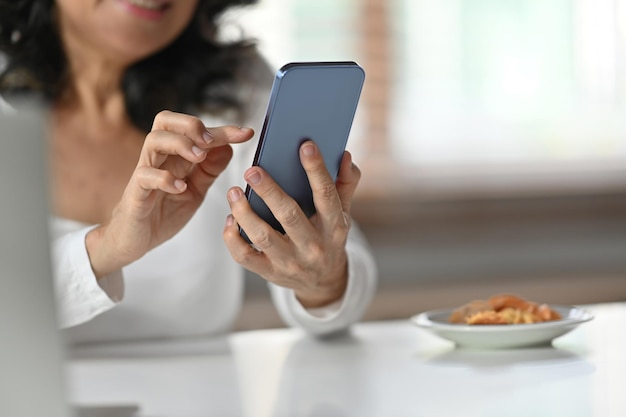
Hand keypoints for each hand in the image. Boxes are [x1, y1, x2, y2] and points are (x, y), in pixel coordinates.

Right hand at [86, 110, 253, 277]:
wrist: (135, 240)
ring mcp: (145, 173)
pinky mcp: (136, 193)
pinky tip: (180, 187)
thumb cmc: (163, 211)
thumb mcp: (195, 191)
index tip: (246, 133)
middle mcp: (159, 158)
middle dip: (192, 124)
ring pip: (153, 140)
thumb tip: (229, 147)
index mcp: (175, 156)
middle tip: (211, 140)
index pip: (195, 131)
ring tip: (199, 158)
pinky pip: (145, 176)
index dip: (222, 130)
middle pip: (165, 120)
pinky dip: (164, 178)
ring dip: (180, 144)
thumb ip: (210, 170)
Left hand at [223, 141, 361, 307]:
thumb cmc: (329, 237)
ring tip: (233, 191)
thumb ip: (345, 183)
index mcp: (334, 227)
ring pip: (263, 236)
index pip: (326, 195)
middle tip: (252, 170)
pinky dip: (233, 238)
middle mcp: (313, 246)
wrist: (323, 282)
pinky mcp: (269, 272)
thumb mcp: (344, 213)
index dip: (317, 170)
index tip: (305, 145)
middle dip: (269, 191)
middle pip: (289, 216)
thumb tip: (344, 155)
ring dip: (245, 212)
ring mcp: (290, 261)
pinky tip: (229, 218)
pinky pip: (245, 256)